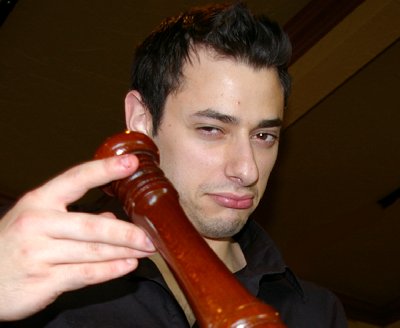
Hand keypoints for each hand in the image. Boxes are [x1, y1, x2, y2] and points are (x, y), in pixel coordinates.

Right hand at [0, 154, 155, 320]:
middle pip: (92, 225)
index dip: (105, 169)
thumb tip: (112, 217)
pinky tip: (128, 266)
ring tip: (146, 249)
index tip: (131, 163)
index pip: (76, 179)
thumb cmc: (13, 245)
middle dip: (126, 231)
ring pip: (93, 251)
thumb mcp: (36, 220)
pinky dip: (110, 271)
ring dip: (124, 251)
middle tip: (150, 234)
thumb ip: (75, 216)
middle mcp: (38, 224)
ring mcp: (39, 253)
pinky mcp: (42, 281)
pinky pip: (84, 274)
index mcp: (39, 201)